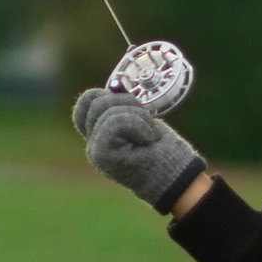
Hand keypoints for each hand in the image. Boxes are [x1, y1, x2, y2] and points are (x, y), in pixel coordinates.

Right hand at [73, 86, 208, 213]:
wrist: (176, 178)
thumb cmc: (162, 150)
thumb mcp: (141, 120)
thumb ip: (123, 106)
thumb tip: (115, 84)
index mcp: (99, 134)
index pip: (86, 102)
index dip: (104, 94)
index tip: (130, 106)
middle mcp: (92, 143)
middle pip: (94, 101)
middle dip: (125, 101)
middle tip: (145, 121)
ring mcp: (94, 150)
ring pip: (106, 109)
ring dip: (137, 115)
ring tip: (149, 134)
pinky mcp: (101, 154)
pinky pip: (115, 121)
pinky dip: (137, 124)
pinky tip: (147, 138)